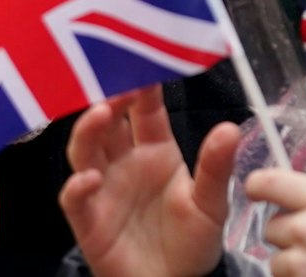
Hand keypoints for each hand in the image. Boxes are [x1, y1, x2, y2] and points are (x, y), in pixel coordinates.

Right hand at [58, 86, 238, 276]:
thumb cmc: (194, 242)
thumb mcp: (212, 203)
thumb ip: (215, 167)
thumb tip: (230, 128)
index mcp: (155, 152)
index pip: (143, 111)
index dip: (140, 88)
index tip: (142, 62)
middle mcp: (124, 163)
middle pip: (106, 123)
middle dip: (107, 99)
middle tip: (115, 82)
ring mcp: (102, 188)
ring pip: (84, 150)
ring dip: (88, 130)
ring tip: (101, 114)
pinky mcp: (88, 218)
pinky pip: (75, 198)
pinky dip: (78, 186)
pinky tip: (91, 179)